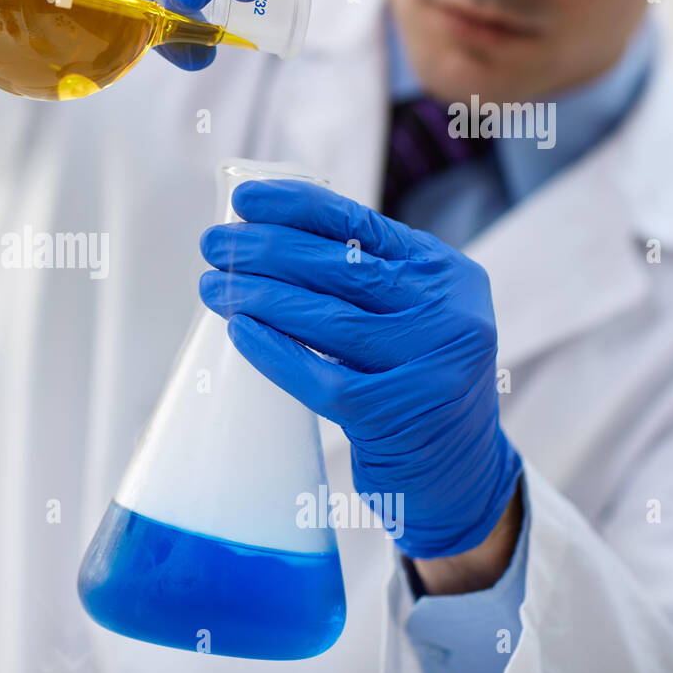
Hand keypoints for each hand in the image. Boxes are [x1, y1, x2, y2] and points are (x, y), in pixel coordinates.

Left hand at [198, 180, 522, 559]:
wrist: (459, 472)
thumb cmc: (411, 379)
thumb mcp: (410, 314)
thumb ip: (363, 277)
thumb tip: (264, 233)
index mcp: (445, 274)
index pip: (362, 225)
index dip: (297, 206)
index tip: (243, 200)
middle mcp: (448, 313)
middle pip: (339, 268)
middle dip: (265, 250)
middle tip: (213, 246)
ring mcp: (428, 364)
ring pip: (327, 319)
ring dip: (259, 297)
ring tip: (213, 286)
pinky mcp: (399, 413)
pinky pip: (321, 378)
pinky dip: (274, 353)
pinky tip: (239, 333)